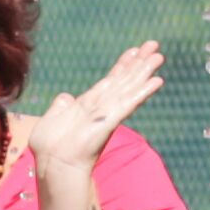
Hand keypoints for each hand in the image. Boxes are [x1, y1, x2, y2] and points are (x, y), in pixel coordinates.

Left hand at [16, 40, 164, 184]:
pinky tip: (156, 81)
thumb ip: (60, 106)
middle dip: (139, 63)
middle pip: (125, 80)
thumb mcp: (52, 119)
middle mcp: (102, 106)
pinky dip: (142, 92)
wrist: (53, 163)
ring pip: (130, 87)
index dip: (123, 65)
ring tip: (159, 56)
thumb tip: (65, 97)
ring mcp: (108, 113)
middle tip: (154, 45)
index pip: (110, 80)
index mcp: (89, 104)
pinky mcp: (110, 121)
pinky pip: (129, 103)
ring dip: (144, 72)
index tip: (135, 50)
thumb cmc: (50, 147)